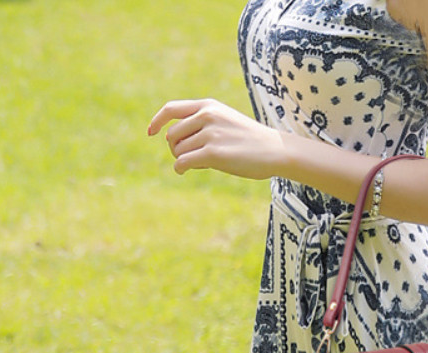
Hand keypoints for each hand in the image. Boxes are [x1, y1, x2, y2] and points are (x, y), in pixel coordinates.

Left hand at [147, 98, 283, 178]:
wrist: (276, 150)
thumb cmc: (252, 140)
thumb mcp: (226, 121)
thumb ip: (203, 123)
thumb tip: (173, 140)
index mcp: (209, 106)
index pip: (172, 109)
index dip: (157, 121)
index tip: (151, 132)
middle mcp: (207, 116)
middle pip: (172, 135)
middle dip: (175, 149)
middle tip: (190, 157)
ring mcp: (210, 134)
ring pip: (178, 150)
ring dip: (183, 160)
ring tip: (201, 163)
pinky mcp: (213, 154)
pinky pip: (183, 162)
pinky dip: (180, 168)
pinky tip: (185, 171)